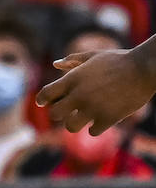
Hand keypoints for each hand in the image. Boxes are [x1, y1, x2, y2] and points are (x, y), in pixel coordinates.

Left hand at [35, 48, 155, 134]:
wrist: (145, 69)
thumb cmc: (120, 60)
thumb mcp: (94, 56)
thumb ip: (73, 60)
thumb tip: (55, 64)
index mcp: (73, 79)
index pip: (45, 94)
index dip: (42, 100)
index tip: (44, 102)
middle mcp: (79, 95)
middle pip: (55, 114)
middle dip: (59, 113)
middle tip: (66, 111)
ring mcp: (94, 108)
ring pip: (71, 127)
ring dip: (75, 123)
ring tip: (82, 118)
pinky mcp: (109, 118)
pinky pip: (93, 131)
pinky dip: (95, 127)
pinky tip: (100, 120)